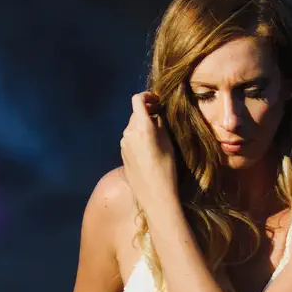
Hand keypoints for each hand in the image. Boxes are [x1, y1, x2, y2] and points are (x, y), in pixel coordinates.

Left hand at [120, 91, 177, 213]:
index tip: (156, 101)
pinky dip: (138, 137)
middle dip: (147, 113)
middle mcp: (128, 132)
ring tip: (156, 136)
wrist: (154, 194)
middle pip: (136, 114)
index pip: (138, 100)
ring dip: (142, 126)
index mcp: (141, 126)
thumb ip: (160, 123)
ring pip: (133, 127)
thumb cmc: (166, 168)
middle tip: (160, 118)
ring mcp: (123, 143)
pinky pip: (130, 139)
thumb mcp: (168, 142)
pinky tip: (149, 150)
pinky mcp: (122, 153)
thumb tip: (157, 113)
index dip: (147, 96)